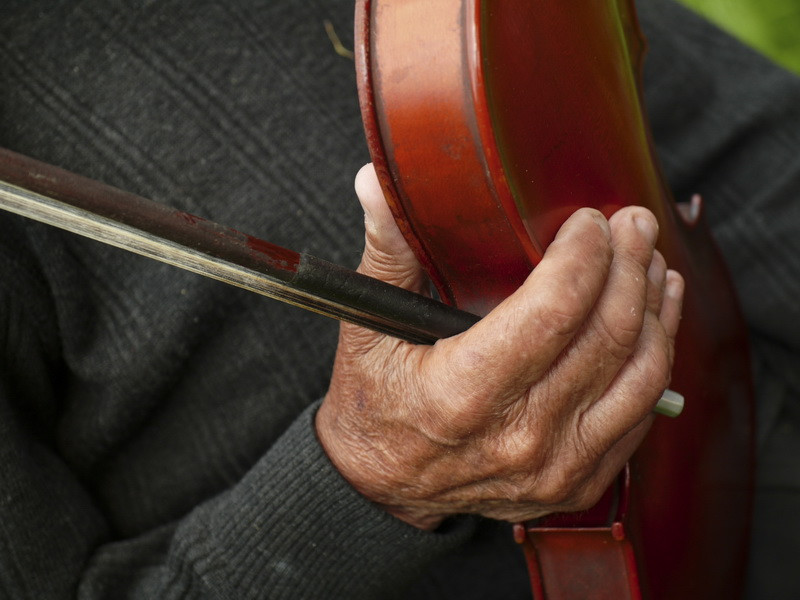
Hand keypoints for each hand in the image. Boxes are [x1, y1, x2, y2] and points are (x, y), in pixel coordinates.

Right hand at [316, 164, 683, 530]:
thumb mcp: (368, 328)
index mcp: (463, 396)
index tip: (589, 221)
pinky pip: (641, 413)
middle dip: (629, 267)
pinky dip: (656, 358)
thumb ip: (385, 253)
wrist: (386, 484)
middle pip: (605, 337)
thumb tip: (378, 184)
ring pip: (639, 375)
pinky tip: (655, 319)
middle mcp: (519, 439)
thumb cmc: (375, 404)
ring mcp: (555, 466)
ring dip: (653, 309)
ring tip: (652, 263)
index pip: (552, 313)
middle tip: (634, 224)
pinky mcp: (577, 480)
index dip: (583, 256)